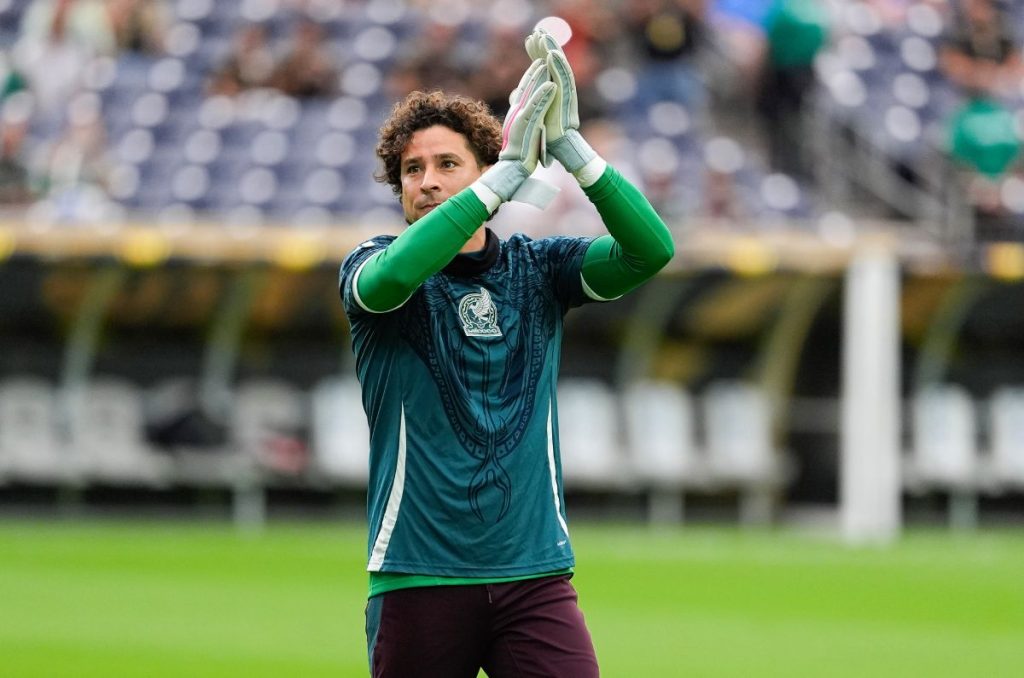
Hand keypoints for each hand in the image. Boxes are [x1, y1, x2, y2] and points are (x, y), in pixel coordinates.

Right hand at [478, 59, 555, 201]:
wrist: (510, 172)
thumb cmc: (516, 158)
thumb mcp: (520, 136)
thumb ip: (522, 125)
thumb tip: (524, 120)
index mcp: (517, 115)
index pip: (524, 92)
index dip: (531, 76)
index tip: (538, 63)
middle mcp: (516, 114)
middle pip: (526, 88)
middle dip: (535, 70)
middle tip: (543, 54)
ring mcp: (520, 119)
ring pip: (531, 94)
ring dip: (540, 78)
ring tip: (547, 63)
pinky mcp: (526, 126)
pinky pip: (536, 108)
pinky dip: (544, 96)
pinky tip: (552, 85)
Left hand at [525, 27, 596, 174]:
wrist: (546, 152)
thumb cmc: (535, 137)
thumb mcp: (526, 113)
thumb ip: (525, 99)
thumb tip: (515, 92)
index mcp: (546, 94)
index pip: (541, 68)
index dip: (535, 53)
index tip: (529, 40)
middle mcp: (555, 92)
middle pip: (551, 64)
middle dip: (544, 46)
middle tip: (537, 30)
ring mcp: (560, 96)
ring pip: (558, 68)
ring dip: (551, 51)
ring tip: (544, 35)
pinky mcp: (563, 102)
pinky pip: (562, 80)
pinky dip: (558, 66)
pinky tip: (551, 54)